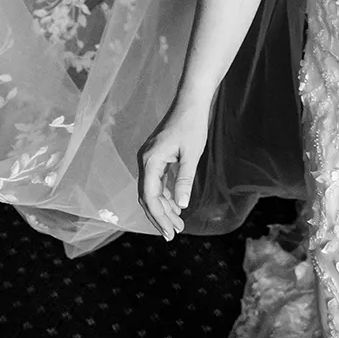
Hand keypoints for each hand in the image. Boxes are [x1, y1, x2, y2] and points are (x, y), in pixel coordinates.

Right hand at [138, 109, 208, 240]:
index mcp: (151, 160)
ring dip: (163, 208)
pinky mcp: (157, 157)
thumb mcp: (192, 154)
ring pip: (152, 191)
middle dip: (159, 217)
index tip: (169, 232)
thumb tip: (180, 206)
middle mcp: (145, 161)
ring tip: (178, 225)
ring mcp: (150, 159)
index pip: (149, 196)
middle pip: (147, 197)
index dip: (158, 217)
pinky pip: (157, 182)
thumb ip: (184, 180)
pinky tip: (175, 207)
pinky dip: (165, 196)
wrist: (190, 102)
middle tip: (173, 235)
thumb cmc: (192, 125)